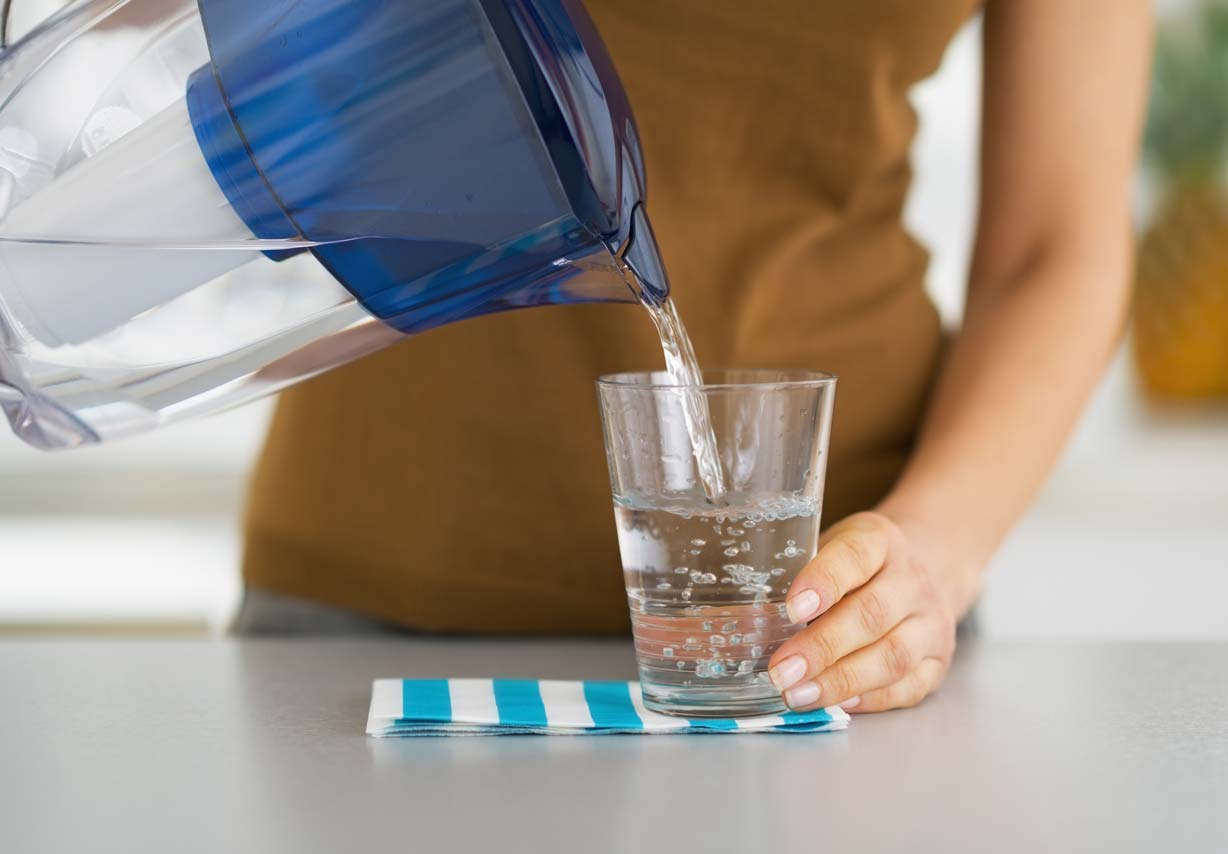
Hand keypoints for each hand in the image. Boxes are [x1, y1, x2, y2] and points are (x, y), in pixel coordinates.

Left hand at [767, 511, 960, 712]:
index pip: (854, 555)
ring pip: (892, 656)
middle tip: (780, 671)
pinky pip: (907, 686)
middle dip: (822, 647)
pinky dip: (871, 699)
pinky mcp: (938, 661)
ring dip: (841, 680)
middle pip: (871, 614)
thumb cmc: (856, 564)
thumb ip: (793, 574)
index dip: (823, 582)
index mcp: (879, 540)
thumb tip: (736, 620)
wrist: (929, 567)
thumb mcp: (828, 547)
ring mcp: (931, 622)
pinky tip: (838, 705)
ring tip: (798, 695)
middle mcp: (912, 579)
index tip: (791, 609)